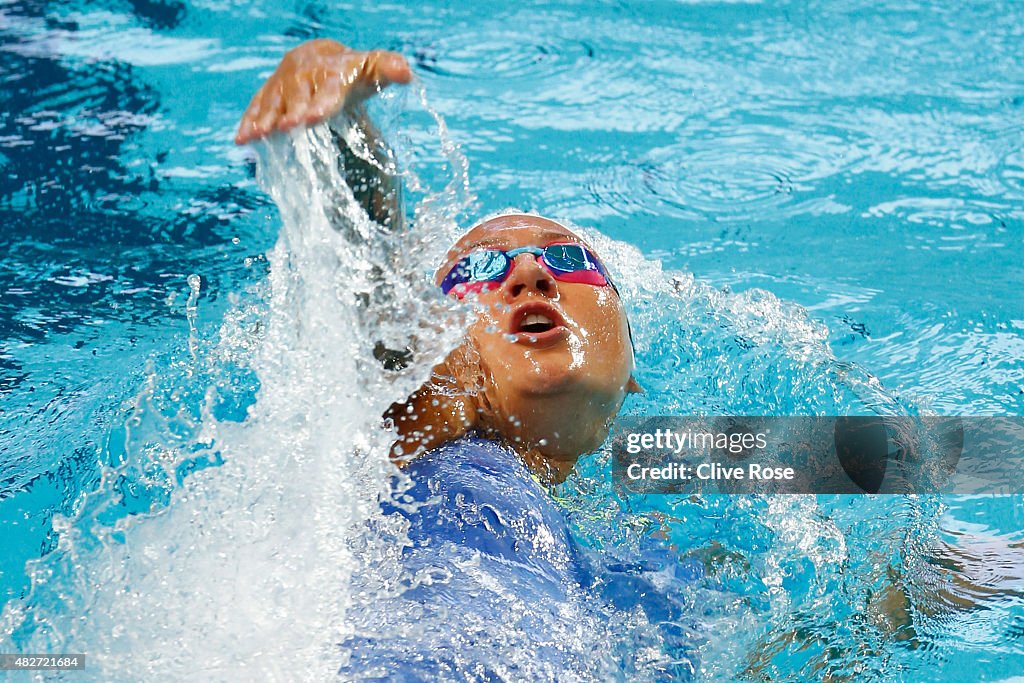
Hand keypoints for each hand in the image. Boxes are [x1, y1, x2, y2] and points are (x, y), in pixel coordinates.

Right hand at [235, 39, 411, 144]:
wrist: (320, 56)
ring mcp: (284, 82)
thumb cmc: (352, 71)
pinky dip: (249, 120)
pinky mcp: (269, 91)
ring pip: (273, 100)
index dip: (321, 103)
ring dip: (265, 118)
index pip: (329, 88)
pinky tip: (242, 140)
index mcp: (333, 71)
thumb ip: (390, 69)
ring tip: (258, 136)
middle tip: (286, 128)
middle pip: (298, 94)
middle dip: (292, 111)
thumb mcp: (374, 68)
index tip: (314, 118)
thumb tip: (408, 73)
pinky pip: (257, 104)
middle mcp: (306, 74)